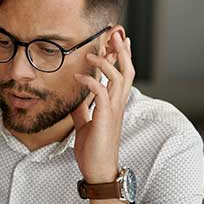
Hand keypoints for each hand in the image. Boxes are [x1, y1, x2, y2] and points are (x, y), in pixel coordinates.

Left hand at [72, 33, 134, 182]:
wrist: (98, 170)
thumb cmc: (93, 150)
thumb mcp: (85, 125)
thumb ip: (83, 110)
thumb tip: (76, 99)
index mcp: (115, 105)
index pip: (123, 75)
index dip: (122, 57)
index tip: (118, 41)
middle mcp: (118, 104)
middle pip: (127, 71)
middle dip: (121, 51)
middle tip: (115, 34)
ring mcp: (113, 110)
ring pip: (119, 78)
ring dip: (106, 62)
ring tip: (92, 53)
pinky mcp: (105, 117)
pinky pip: (101, 93)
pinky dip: (90, 82)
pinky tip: (78, 77)